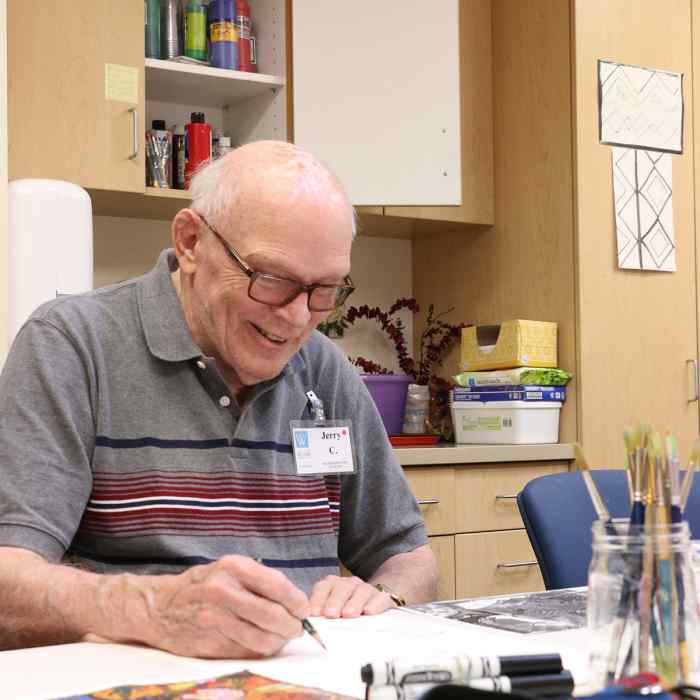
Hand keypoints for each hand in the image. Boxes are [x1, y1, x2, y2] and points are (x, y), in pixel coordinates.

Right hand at [138, 555, 309, 658]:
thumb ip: (258, 580)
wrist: (159, 607)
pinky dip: (259, 650)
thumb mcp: (228, 569)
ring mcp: (215, 619)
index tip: (304, 609)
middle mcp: (223, 591)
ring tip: (280, 637)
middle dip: (292, 625)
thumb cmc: (201, 584)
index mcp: (232, 567)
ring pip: (262, 639)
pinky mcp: (209, 643)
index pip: (276, 585)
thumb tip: (294, 601)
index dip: (296, 601)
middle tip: (296, 628)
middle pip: (273, 615)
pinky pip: (246, 652)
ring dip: (278, 641)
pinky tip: (260, 642)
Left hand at [309, 575, 394, 618]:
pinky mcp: (382, 596)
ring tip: (348, 615)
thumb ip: (322, 615)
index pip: (323, 587)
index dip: (318, 599)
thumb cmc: (348, 610)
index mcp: (333, 585)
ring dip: (354, 602)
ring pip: (360, 591)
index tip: (315, 614)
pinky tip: (370, 612)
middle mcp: (349, 584)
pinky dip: (374, 604)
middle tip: (330, 615)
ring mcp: (366, 589)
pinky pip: (380, 597)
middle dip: (335, 601)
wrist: (375, 600)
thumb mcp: (333, 611)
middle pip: (341, 588)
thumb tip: (309, 626)